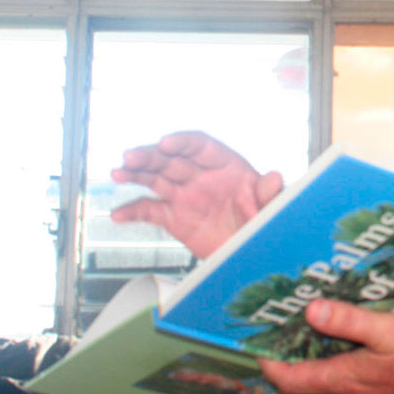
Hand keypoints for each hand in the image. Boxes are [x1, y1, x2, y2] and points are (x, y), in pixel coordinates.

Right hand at [110, 131, 282, 258]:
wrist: (253, 251)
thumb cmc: (264, 221)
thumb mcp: (271, 207)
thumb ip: (270, 193)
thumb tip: (275, 177)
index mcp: (225, 165)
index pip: (200, 145)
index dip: (182, 141)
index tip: (166, 143)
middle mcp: (201, 176)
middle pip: (171, 159)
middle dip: (150, 156)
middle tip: (131, 157)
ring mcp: (186, 195)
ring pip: (156, 178)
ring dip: (136, 174)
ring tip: (118, 173)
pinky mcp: (175, 217)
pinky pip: (150, 211)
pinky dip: (133, 211)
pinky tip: (118, 215)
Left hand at [259, 300, 393, 393]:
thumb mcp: (391, 328)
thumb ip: (349, 321)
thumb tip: (310, 311)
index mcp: (350, 380)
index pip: (296, 380)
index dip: (273, 367)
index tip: (260, 352)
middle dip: (290, 376)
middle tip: (280, 353)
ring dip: (316, 385)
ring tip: (312, 360)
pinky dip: (342, 393)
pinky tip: (356, 377)